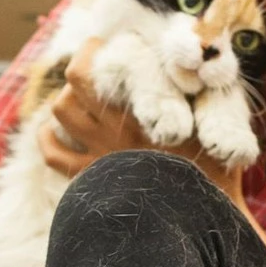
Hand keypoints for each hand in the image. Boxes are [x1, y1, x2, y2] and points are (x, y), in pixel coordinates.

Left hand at [37, 37, 246, 204]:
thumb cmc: (212, 172)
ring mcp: (98, 153)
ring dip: (68, 97)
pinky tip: (56, 130)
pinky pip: (52, 153)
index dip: (105, 48)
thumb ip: (204, 89)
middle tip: (99, 66)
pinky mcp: (90, 178)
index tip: (119, 46)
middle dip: (85, 64)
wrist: (197, 220)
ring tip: (84, 98)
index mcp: (144, 110)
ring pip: (60, 109)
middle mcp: (114, 127)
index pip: (107, 62)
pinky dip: (48, 136)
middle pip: (77, 78)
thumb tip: (193, 60)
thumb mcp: (217, 120)